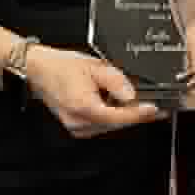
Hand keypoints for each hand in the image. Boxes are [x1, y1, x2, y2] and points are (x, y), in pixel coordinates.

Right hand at [25, 47, 166, 137]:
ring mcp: (76, 127)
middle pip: (116, 123)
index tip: (155, 110)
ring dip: (122, 115)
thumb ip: (116, 81)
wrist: (38, 70)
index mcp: (84, 106)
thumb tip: (132, 96)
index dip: (140, 114)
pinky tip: (111, 103)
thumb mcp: (94, 66)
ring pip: (109, 126)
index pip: (120, 117)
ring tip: (126, 99)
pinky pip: (100, 125)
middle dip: (134, 114)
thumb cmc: (60, 66)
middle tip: (151, 105)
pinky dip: (109, 115)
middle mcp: (79, 122)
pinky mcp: (76, 128)